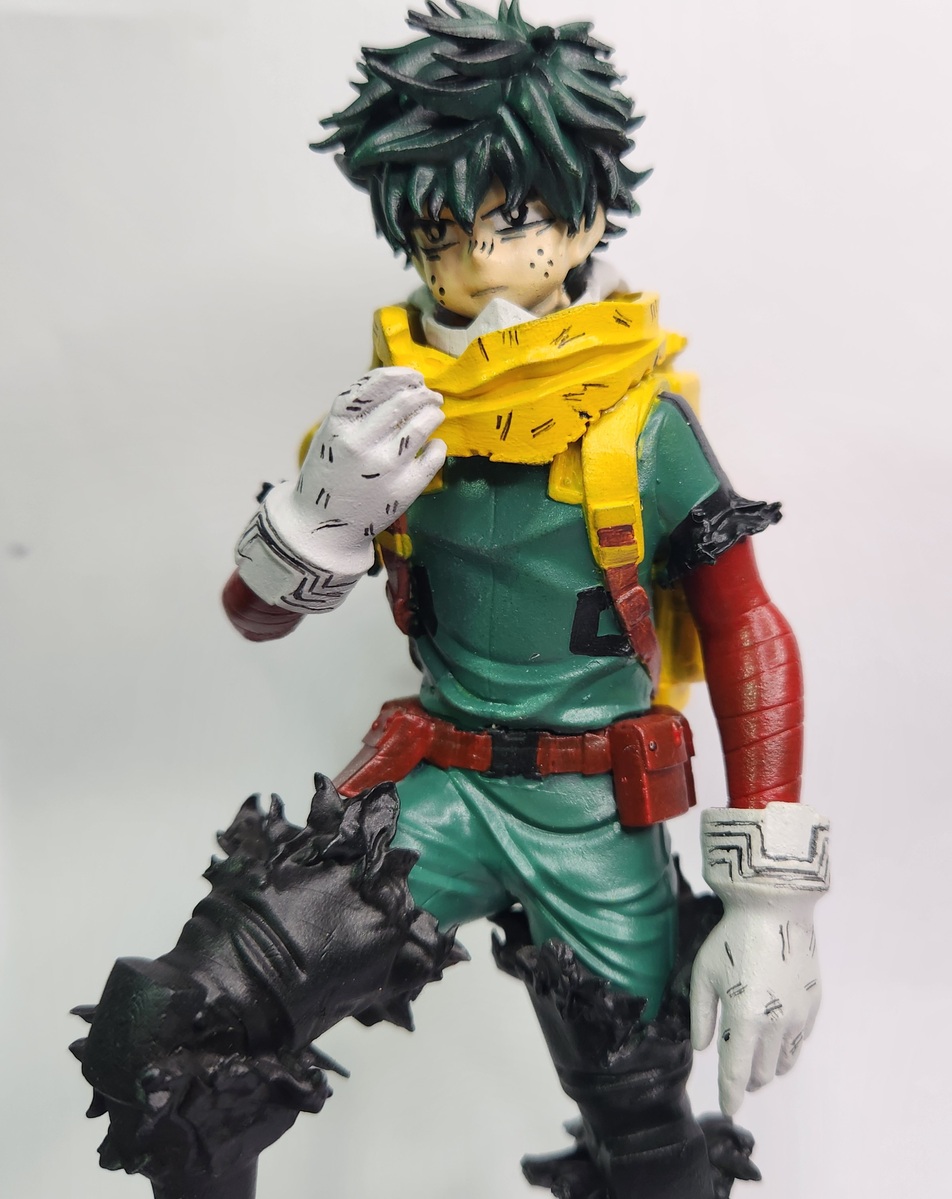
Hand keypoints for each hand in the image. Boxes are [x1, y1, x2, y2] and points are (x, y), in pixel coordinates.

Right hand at [271, 367, 444, 572]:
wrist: (324, 526)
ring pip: (421, 427)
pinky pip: (433, 458)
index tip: (413, 375)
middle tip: (430, 395)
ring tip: (435, 413)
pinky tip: (433, 444)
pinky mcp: (404, 490)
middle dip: (423, 394)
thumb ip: (359, 412)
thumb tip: (403, 384)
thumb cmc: (332, 474)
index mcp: (339, 427)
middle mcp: (361, 445)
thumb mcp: (332, 436)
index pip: (374, 386)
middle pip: (402, 404)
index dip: (399, 375)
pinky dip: (437, 446)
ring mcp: (384, 469)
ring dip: (433, 414)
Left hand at [691, 803, 828, 1115]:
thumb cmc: (731, 938)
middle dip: (748, 1080)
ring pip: (784, 1061)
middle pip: (763, 1073)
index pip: (737, 1072)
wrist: (775, 908)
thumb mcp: (704, 973)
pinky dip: (786, 1048)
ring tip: (755, 1058)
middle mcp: (776, 1025)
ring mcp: (799, 1016)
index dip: (731, 1094)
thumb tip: (703, 1047)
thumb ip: (701, 1014)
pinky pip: (800, 1041)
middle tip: (736, 1074)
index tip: (728, 1108)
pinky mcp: (813, 1005)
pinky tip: (775, 1037)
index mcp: (744, 1019)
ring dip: (768, 1067)